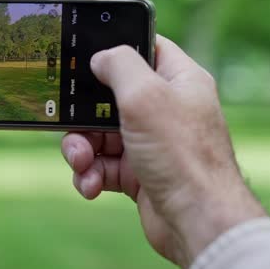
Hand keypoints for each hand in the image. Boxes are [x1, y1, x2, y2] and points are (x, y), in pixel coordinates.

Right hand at [61, 36, 265, 268]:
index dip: (116, 48)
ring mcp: (152, 144)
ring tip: (81, 163)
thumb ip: (119, 65)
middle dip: (83, 114)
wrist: (198, 221)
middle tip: (71, 124)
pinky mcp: (140, 176)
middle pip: (110, 97)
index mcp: (180, 80)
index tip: (85, 56)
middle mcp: (167, 109)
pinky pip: (103, 167)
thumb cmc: (181, 155)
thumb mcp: (145, 96)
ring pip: (100, 135)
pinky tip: (92, 185)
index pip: (146, 47)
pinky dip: (91, 175)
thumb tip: (100, 57)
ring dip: (82, 149)